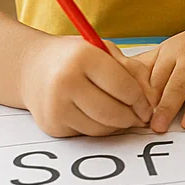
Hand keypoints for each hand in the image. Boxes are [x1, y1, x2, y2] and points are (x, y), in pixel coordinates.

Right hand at [19, 37, 153, 137]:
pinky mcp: (52, 125)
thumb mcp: (105, 51)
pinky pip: (87, 133)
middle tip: (142, 116)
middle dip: (133, 118)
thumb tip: (152, 98)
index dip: (141, 99)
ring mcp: (56, 106)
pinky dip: (100, 128)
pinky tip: (103, 116)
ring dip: (118, 125)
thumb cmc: (76, 57)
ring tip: (125, 115)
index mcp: (83, 58)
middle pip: (112, 112)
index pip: (123, 87)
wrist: (32, 68)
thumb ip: (133, 70)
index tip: (148, 104)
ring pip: (101, 128)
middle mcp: (66, 83)